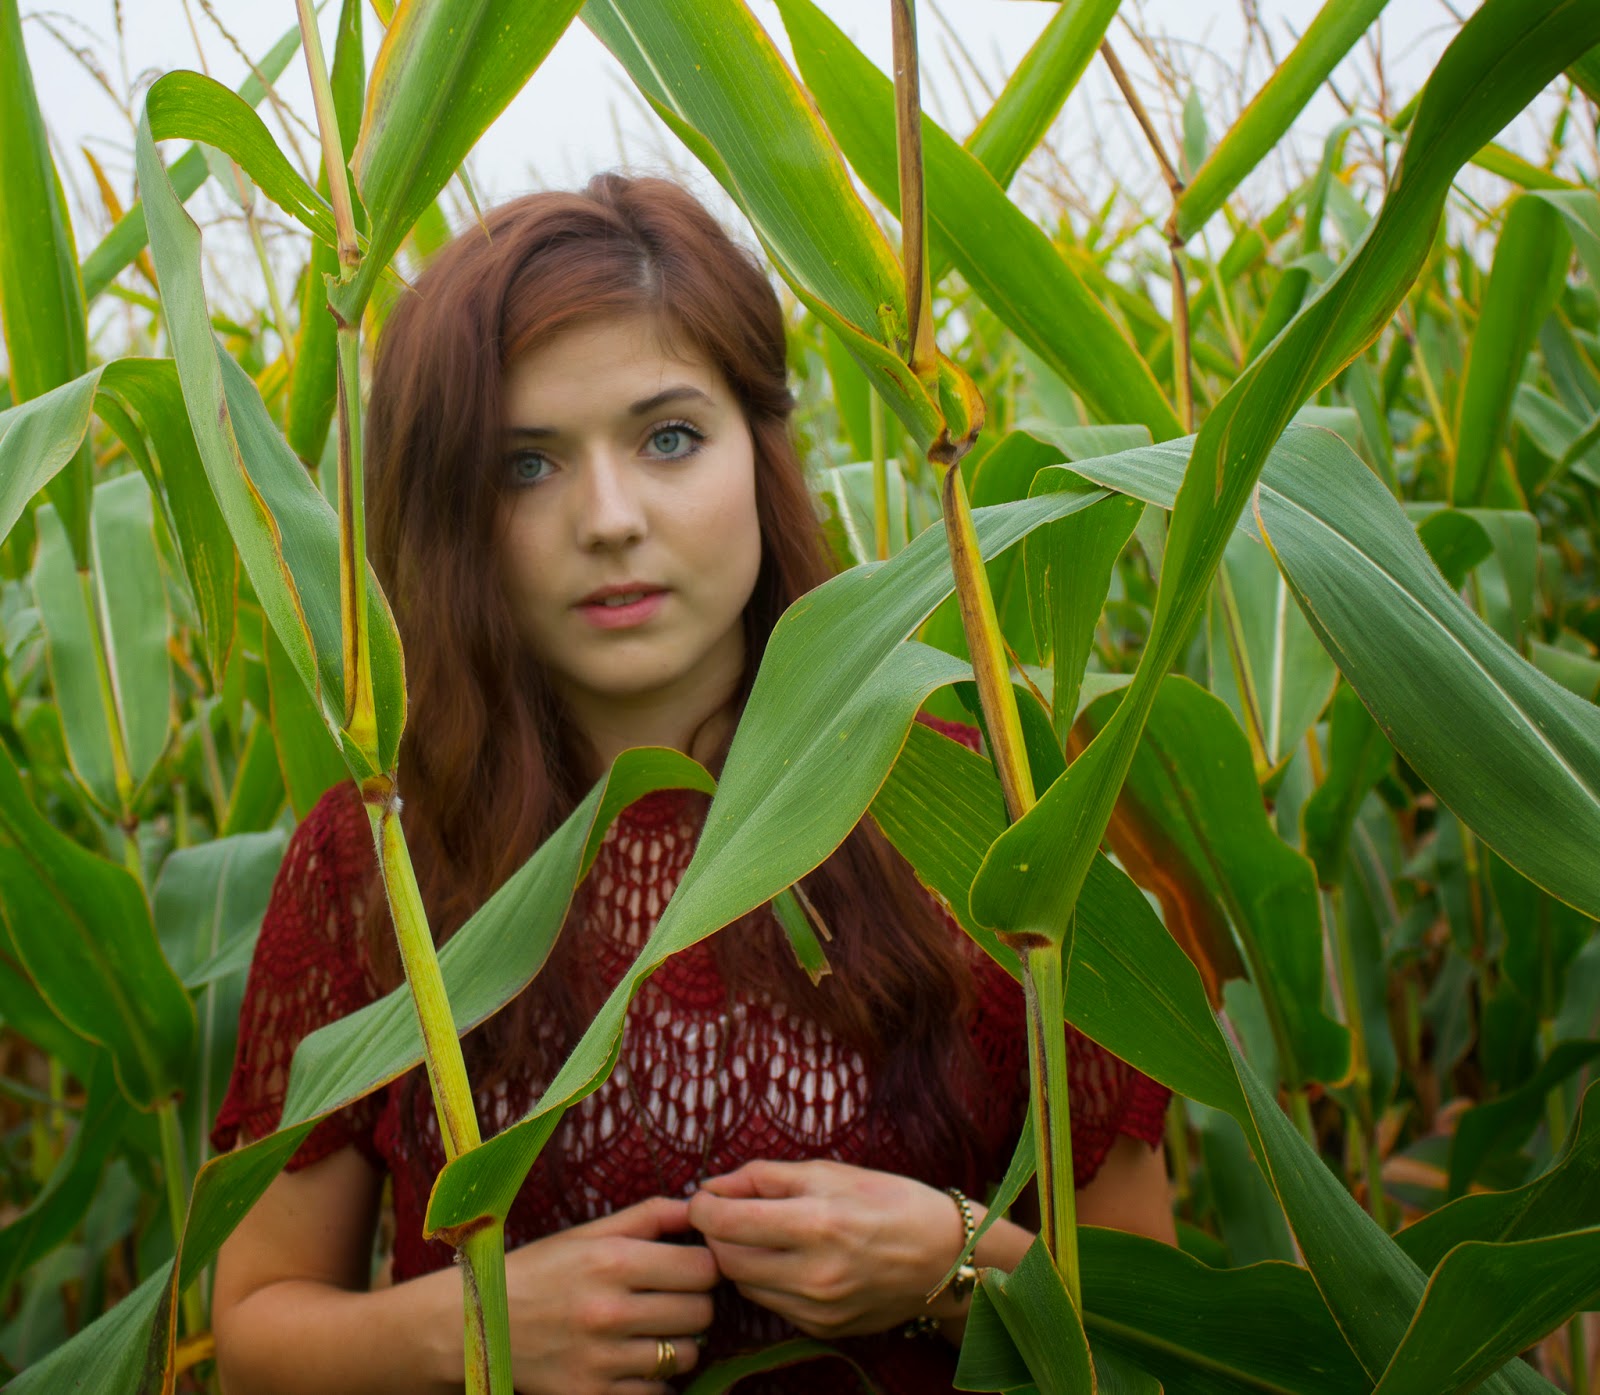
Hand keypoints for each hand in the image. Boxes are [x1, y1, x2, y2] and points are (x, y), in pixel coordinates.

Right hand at [502, 1196, 717, 1394]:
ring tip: (652, 1329)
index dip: (703, 1265)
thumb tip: (700, 1206)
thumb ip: (649, 1215)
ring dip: (678, 1343)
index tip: (689, 1267)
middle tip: (672, 1299)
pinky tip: (632, 1359)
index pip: (702, 1268)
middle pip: (701, 1312)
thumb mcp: (589, 1232)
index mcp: (611, 1261)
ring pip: (685, 1355)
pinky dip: (653, 1379)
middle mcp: (609, 1311)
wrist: (479, 1325)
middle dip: (694, 1304)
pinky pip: (657, 1392)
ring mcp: (601, 1359)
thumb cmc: (542, 1270)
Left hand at [687, 1160, 964, 1339]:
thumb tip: (714, 1186)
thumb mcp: (829, 1172)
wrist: (945, 1256)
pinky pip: (773, 1304)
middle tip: (726, 1212)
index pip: (727, 1223)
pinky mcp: (823, 1329)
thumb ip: (766, 1177)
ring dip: (738, 1258)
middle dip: (715, 1234)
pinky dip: (766, 1280)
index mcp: (817, 1224)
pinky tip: (787, 1258)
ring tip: (758, 1233)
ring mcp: (818, 1309)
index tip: (701, 1197)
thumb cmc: (889, 1200)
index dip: (702, 1207)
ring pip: (745, 1285)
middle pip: (727, 1260)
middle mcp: (814, 1274)